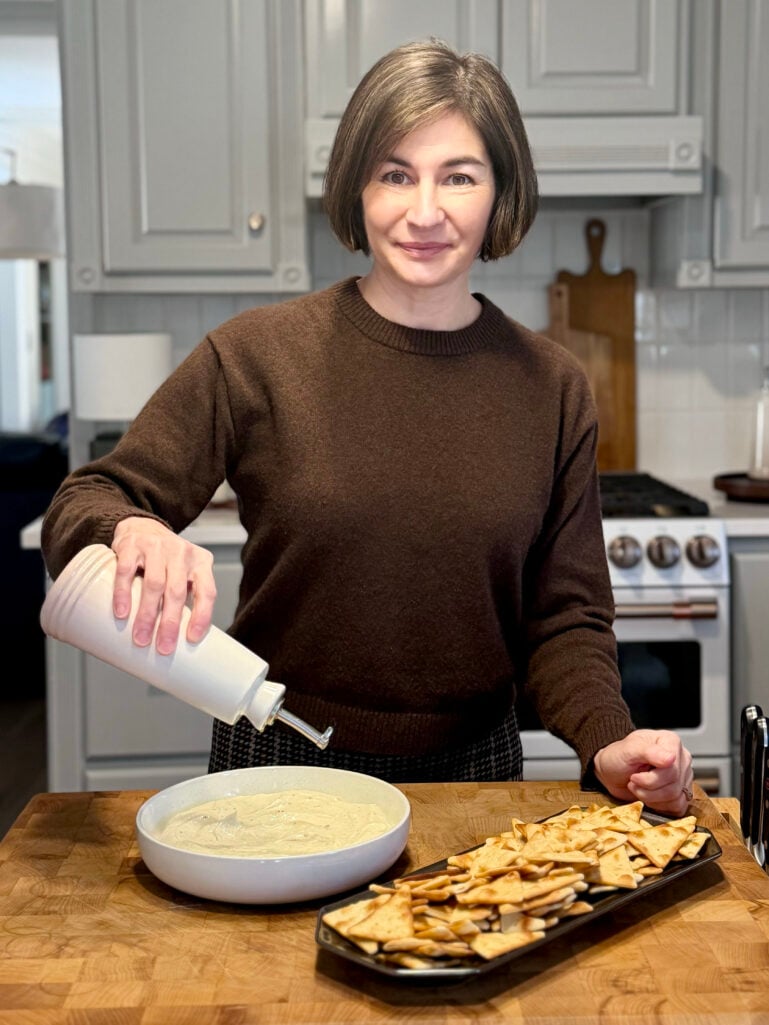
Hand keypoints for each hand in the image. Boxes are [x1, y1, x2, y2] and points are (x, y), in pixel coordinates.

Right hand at [111, 517, 216, 654]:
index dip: (202, 616)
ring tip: (141, 638)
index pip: (207, 591)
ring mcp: (157, 546)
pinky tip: (122, 612)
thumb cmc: (167, 560)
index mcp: (201, 562)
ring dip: (147, 614)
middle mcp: (182, 552)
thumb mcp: (185, 572)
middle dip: (170, 623)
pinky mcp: (132, 545)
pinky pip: (127, 571)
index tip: (192, 639)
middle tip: (163, 648)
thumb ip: (188, 597)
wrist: (142, 527)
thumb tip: (184, 640)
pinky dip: (123, 593)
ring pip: (154, 583)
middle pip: (178, 591)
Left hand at [592, 729, 693, 816]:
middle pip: (674, 784)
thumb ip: (649, 751)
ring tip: (638, 787)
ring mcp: (683, 776)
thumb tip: (671, 758)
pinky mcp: (681, 792)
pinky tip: (648, 795)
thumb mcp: (628, 750)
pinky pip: (678, 806)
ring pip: (676, 796)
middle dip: (648, 788)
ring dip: (651, 797)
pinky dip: (659, 805)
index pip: (672, 768)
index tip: (634, 776)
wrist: (612, 772)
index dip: (651, 778)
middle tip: (633, 781)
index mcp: (670, 742)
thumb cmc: (618, 757)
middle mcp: (680, 758)